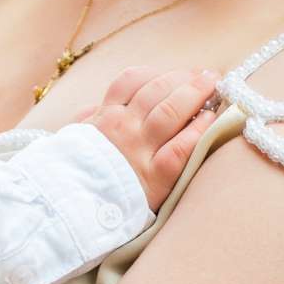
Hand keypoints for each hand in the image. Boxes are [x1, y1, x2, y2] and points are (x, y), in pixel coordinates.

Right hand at [86, 65, 224, 211]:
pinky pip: (181, 146)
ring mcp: (140, 151)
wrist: (71, 210)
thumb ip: (85, 122)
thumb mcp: (73, 142)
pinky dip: (198, 129)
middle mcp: (123, 127)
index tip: (174, 72)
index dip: (157, 73)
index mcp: (104, 117)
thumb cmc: (76, 174)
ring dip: (195, 94)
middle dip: (183, 78)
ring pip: (170, 111)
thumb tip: (93, 109)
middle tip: (205, 74)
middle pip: (157, 91)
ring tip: (211, 84)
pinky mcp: (156, 177)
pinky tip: (210, 119)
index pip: (131, 81)